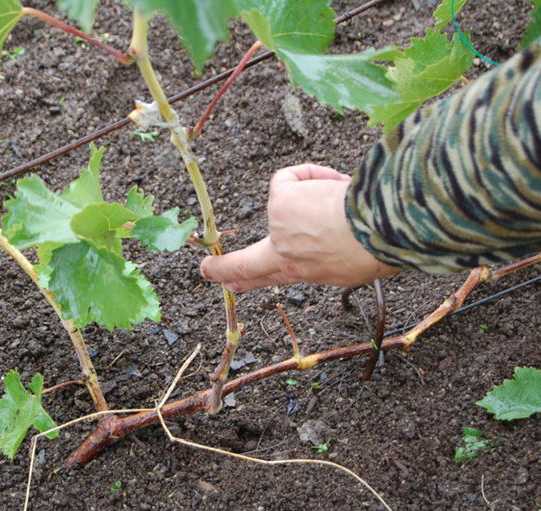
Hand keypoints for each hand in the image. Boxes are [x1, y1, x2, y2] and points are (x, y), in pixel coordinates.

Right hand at [200, 164, 399, 288]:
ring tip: (345, 203)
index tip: (230, 282)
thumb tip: (334, 232)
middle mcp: (288, 257)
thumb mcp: (356, 261)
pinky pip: (288, 177)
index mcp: (306, 272)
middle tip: (207, 270)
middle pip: (245, 265)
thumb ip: (334, 250)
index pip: (272, 278)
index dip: (248, 280)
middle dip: (225, 268)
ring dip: (315, 192)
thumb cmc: (381, 248)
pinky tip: (331, 183)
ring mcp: (279, 229)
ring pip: (285, 200)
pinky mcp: (279, 203)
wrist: (379, 234)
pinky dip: (310, 174)